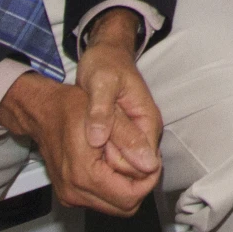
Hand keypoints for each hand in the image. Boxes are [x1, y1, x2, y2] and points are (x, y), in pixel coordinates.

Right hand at [0, 29, 160, 216]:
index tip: (153, 159)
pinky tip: (114, 164)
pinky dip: (113, 187)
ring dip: (128, 187)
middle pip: (124, 207)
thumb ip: (131, 139)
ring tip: (129, 158)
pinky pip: (101, 201)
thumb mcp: (110, 113)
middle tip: (143, 158)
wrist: (44, 112)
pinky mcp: (69, 194)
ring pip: (114, 207)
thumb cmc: (72, 107)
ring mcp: (69, 195)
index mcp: (84, 174)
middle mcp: (74, 191)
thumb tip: (151, 164)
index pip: (130, 197)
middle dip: (140, 185)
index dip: (149, 180)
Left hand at [71, 13, 162, 184]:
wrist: (105, 55)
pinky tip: (85, 154)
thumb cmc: (104, 65)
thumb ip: (101, 111)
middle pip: (138, 175)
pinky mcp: (124, 140)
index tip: (96, 156)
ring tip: (85, 154)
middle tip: (88, 155)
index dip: (119, 170)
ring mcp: (136, 138)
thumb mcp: (100, 82)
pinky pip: (117, 164)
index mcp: (147, 121)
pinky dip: (101, 166)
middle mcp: (147, 134)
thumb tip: (99, 141)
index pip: (145, 166)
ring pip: (127, 173)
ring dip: (105, 172)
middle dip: (112, 175)